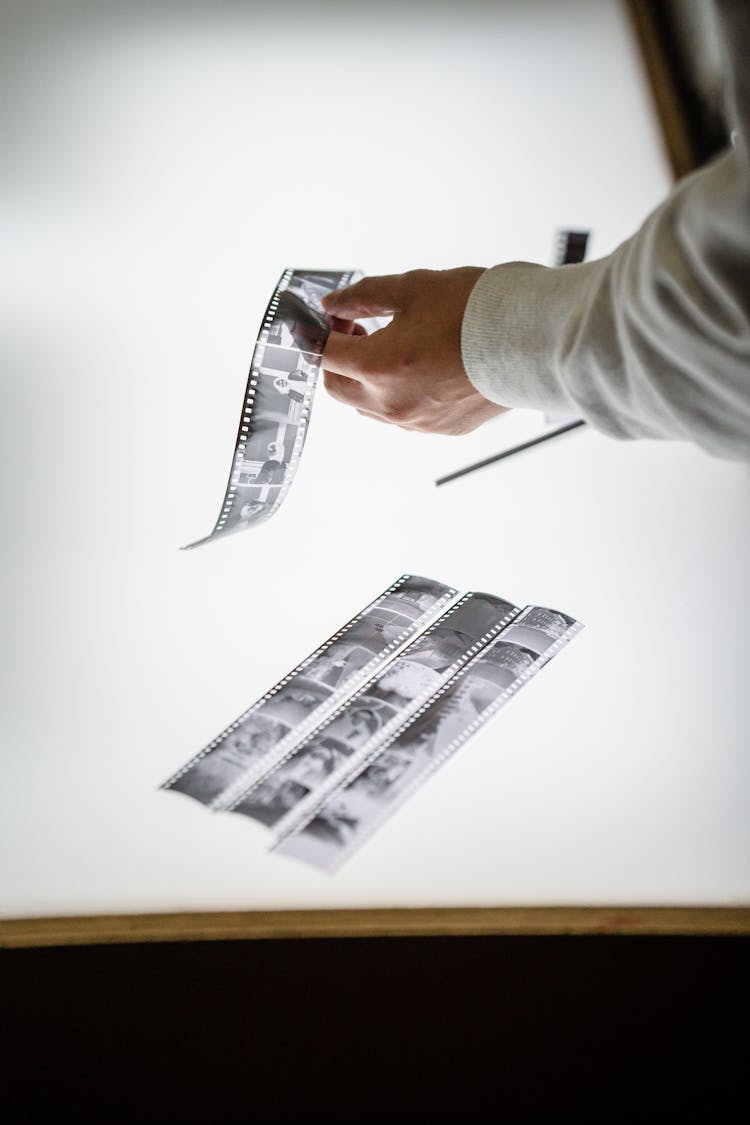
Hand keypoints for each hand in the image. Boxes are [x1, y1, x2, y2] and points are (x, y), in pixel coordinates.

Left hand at [321, 268, 508, 435]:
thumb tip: (334, 305)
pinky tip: (424, 367)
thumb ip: (365, 296)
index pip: (325, 354)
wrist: (534, 340)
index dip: (323, 331)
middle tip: (360, 330)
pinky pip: (405, 416)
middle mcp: (393, 403)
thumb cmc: (479, 312)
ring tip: (396, 347)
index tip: (336, 317)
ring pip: (369, 406)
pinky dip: (401, 393)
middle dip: (339, 360)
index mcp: (378, 366)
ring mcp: (417, 421)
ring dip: (368, 379)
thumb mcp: (413, 288)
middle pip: (339, 388)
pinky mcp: (443, 428)